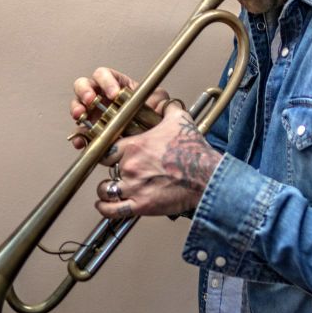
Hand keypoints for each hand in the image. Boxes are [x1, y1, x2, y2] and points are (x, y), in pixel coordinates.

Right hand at [69, 67, 169, 148]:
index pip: (104, 75)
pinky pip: (80, 133)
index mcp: (115, 85)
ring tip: (81, 115)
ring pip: (78, 105)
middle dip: (85, 91)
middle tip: (90, 100)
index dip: (106, 81)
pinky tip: (81, 141)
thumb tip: (160, 98)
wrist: (149, 142)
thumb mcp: (158, 104)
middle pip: (84, 85)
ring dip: (76, 108)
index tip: (113, 94)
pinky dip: (78, 137)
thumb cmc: (152, 118)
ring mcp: (93, 114)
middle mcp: (100, 97)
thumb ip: (158, 98)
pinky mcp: (90, 133)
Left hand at [94, 101, 221, 218]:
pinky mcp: (141, 205)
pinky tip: (104, 205)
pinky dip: (105, 208)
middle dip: (112, 169)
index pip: (107, 148)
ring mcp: (134, 187)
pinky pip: (113, 209)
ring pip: (106, 189)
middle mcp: (131, 166)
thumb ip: (167, 108)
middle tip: (119, 171)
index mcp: (135, 146)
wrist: (207, 176)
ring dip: (106, 189)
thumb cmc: (194, 151)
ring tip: (111, 189)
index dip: (108, 152)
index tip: (110, 155)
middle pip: (107, 168)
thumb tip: (164, 103)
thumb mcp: (180, 120)